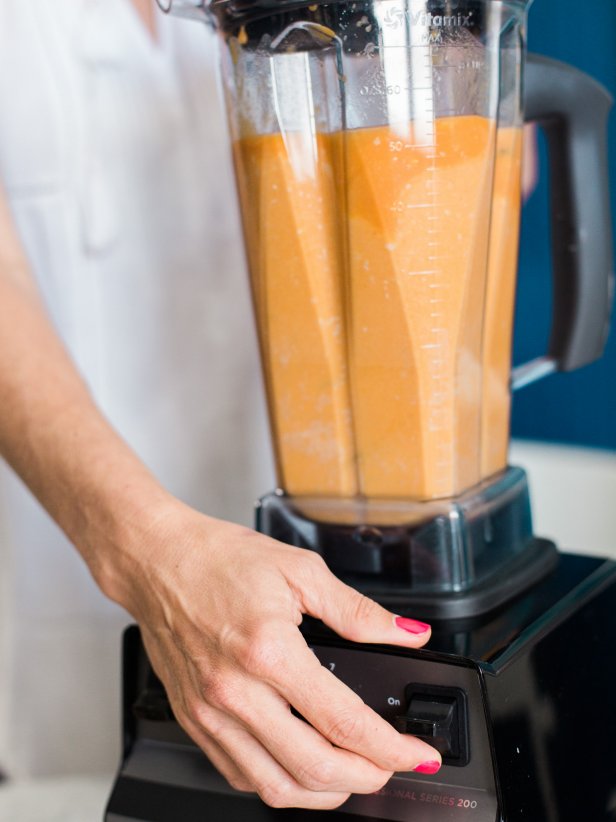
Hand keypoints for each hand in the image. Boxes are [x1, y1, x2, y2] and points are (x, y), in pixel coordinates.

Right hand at [108, 501, 441, 809]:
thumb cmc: (218, 559)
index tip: (417, 752)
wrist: (157, 560)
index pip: (344, 722)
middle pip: (314, 768)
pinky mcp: (193, 720)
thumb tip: (407, 633)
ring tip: (353, 774)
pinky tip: (299, 765)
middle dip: (367, 778)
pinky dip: (279, 782)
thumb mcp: (301, 572)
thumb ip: (359, 612)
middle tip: (391, 765)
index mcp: (269, 652)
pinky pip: (239, 773)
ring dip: (325, 793)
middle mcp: (235, 692)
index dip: (391, 748)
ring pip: (275, 786)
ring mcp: (209, 712)